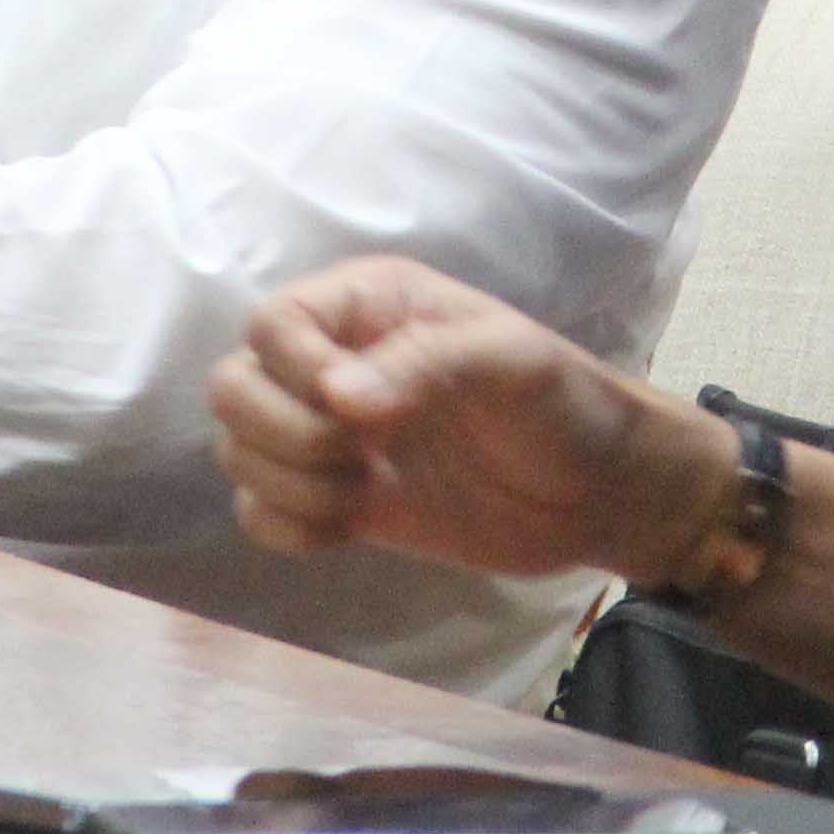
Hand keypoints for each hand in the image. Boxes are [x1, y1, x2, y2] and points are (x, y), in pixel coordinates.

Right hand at [212, 255, 738, 585]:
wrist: (601, 495)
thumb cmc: (563, 404)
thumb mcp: (509, 362)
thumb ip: (423, 364)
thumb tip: (337, 399)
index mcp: (367, 305)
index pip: (272, 324)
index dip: (296, 372)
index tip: (360, 413)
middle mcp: (333, 363)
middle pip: (232, 386)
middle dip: (280, 432)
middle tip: (358, 456)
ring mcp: (332, 437)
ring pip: (237, 452)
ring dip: (289, 483)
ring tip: (367, 491)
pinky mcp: (339, 501)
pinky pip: (260, 513)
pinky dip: (288, 528)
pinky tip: (351, 527)